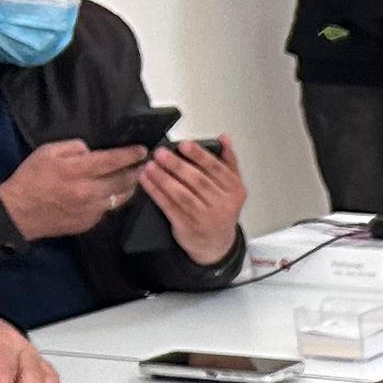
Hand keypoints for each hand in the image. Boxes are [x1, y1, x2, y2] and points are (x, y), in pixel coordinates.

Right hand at [1, 137, 148, 241]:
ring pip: (120, 198)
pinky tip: (112, 193)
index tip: (142, 150)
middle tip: (144, 164)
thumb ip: (73, 148)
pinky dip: (113, 199)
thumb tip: (92, 151)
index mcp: (76, 171)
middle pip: (123, 181)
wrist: (19, 213)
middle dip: (137, 171)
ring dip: (129, 187)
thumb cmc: (30, 179)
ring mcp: (91, 210)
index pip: (111, 161)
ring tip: (133, 177)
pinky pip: (108, 209)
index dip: (130, 155)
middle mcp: (88, 192)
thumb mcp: (47, 152)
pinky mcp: (90, 222)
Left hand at [140, 135, 247, 266]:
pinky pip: (170, 207)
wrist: (216, 244)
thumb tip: (224, 138)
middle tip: (160, 153)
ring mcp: (205, 218)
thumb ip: (228, 162)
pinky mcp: (188, 227)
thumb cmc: (220, 210)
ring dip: (164, 179)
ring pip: (182, 195)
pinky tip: (146, 181)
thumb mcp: (231, 187)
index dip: (200, 156)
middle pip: (198, 181)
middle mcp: (223, 205)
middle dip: (177, 165)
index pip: (217, 169)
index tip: (184, 144)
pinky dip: (156, 193)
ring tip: (150, 166)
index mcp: (235, 190)